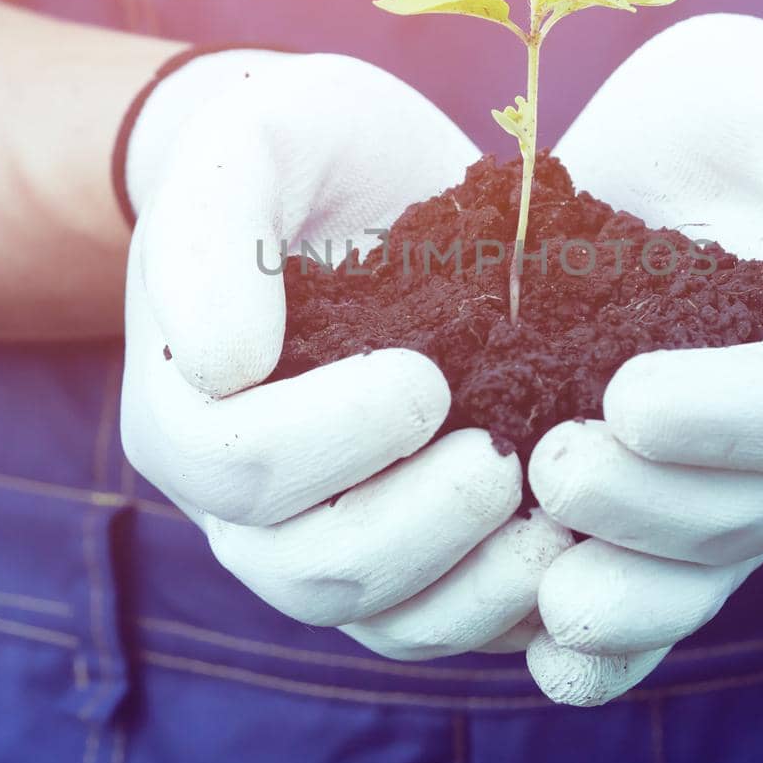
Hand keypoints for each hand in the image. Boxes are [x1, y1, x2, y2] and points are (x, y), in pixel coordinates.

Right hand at [119, 49, 572, 659]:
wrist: (369, 182)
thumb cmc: (306, 152)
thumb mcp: (256, 141)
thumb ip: (213, 230)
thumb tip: (223, 366)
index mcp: (187, 409)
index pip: (236, 467)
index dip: (330, 438)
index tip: (425, 374)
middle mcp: (242, 504)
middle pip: (308, 569)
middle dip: (414, 524)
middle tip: (501, 455)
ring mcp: (325, 539)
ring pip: (383, 618)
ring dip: (473, 584)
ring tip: (550, 514)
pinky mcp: (410, 559)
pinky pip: (449, 621)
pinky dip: (512, 604)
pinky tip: (575, 543)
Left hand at [525, 14, 762, 704]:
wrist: (716, 149)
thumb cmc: (762, 114)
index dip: (722, 419)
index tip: (622, 399)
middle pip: (746, 508)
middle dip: (650, 507)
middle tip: (551, 469)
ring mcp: (742, 480)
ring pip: (700, 569)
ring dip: (626, 593)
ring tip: (544, 590)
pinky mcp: (671, 498)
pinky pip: (659, 591)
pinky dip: (613, 643)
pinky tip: (547, 657)